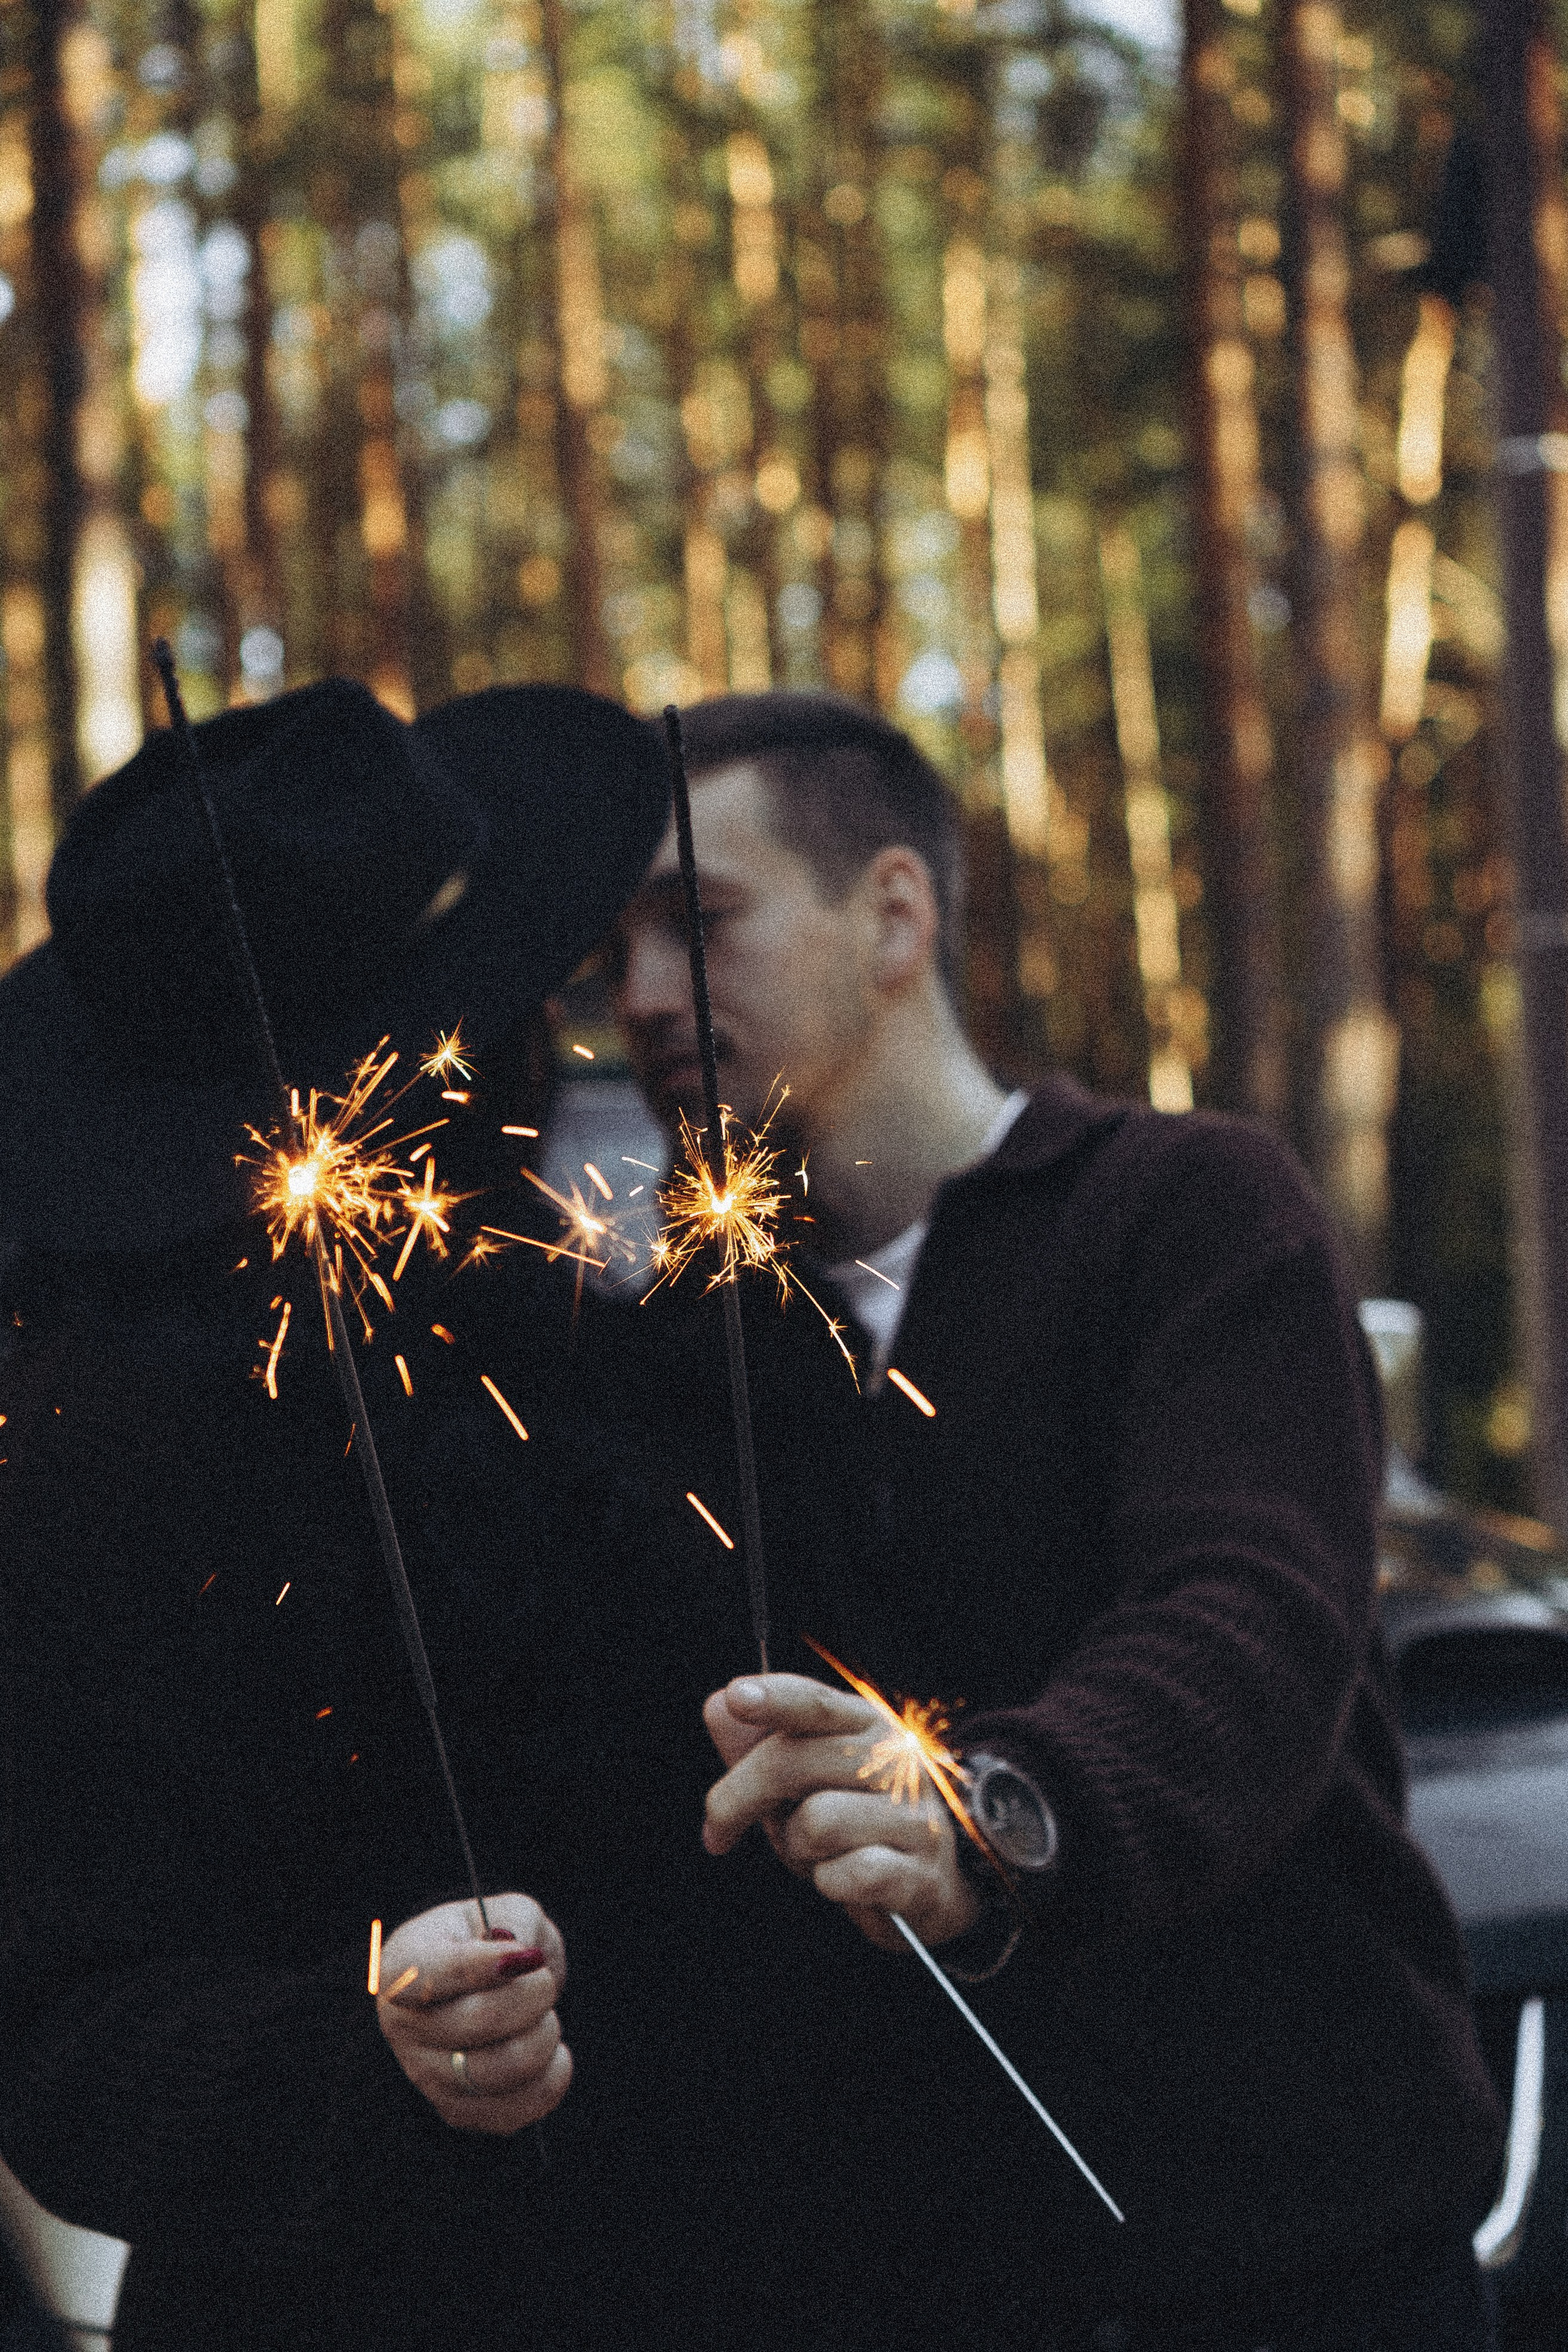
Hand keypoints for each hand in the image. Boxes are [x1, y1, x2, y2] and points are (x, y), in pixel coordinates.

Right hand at [375, 1894, 570, 2135]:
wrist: (470, 1992)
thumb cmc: (484, 1944)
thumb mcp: (498, 1911)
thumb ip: (514, 1921)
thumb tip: (521, 1955)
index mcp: (401, 1967)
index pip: (431, 1975)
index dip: (485, 1966)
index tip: (527, 1956)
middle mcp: (403, 2027)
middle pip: (481, 2020)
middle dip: (534, 1994)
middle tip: (544, 1981)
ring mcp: (426, 2075)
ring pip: (502, 2069)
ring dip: (544, 2037)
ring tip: (545, 2017)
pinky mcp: (457, 2111)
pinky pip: (516, 2109)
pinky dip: (550, 2078)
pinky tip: (552, 2053)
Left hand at [702, 1674, 980, 1953]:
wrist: (928, 1884)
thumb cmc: (853, 1821)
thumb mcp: (801, 1781)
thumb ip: (759, 1744)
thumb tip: (717, 1706)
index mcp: (864, 1724)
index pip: (815, 1703)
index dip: (775, 1698)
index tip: (737, 1698)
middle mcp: (895, 1758)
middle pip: (791, 1764)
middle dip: (737, 1801)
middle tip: (718, 1831)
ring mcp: (914, 1815)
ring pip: (817, 1822)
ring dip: (797, 1849)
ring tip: (816, 1853)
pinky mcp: (919, 1872)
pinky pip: (848, 1874)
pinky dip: (830, 1883)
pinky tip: (844, 1880)